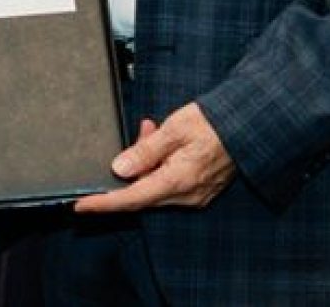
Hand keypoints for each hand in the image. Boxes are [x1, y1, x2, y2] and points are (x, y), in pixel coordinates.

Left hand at [74, 102, 236, 212]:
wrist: (248, 126)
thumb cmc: (213, 124)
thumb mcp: (174, 129)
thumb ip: (145, 151)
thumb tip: (120, 169)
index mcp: (178, 181)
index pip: (132, 198)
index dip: (104, 203)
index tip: (81, 206)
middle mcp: (186, 195)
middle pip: (142, 192)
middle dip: (130, 167)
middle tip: (140, 134)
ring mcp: (194, 195)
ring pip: (154, 184)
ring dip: (146, 161)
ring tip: (152, 130)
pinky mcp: (199, 190)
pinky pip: (168, 182)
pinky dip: (159, 165)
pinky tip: (163, 143)